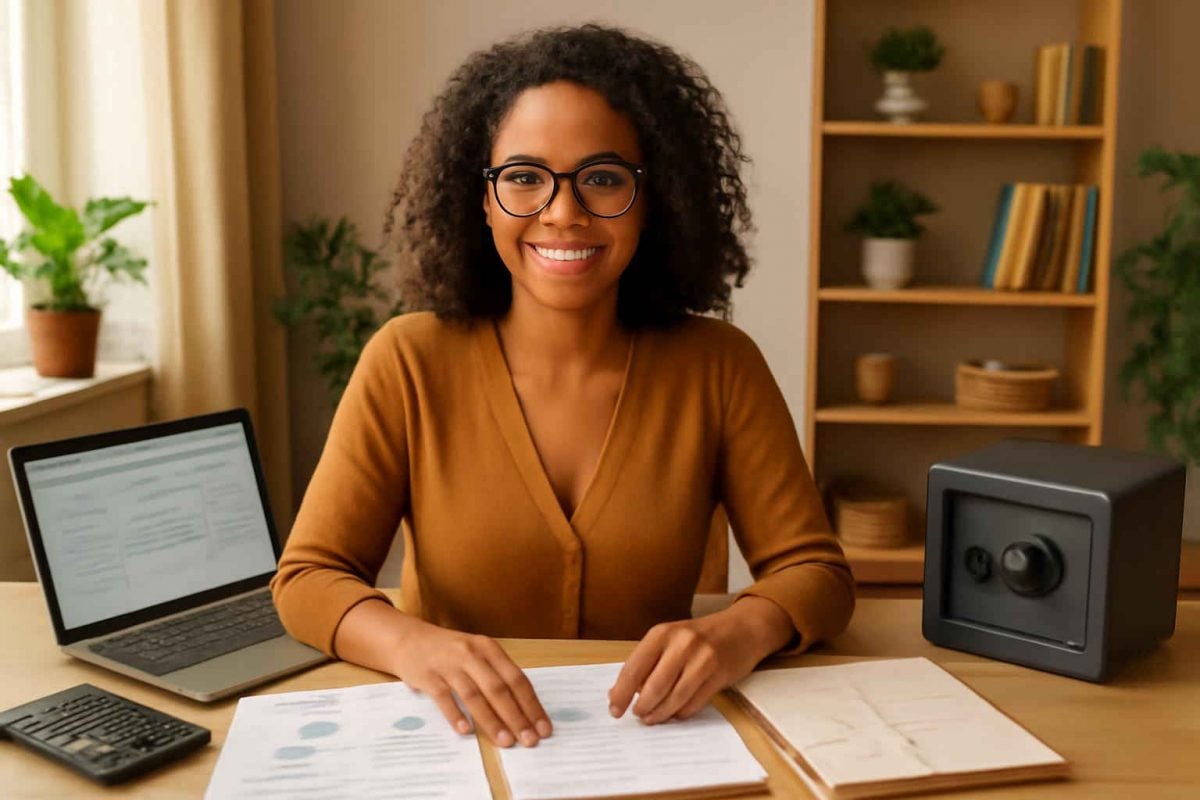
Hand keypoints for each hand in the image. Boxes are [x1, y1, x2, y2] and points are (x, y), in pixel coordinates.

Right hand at [390, 619, 552, 747]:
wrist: (408, 639)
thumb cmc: (449, 651)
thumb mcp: (477, 653)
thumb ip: (497, 674)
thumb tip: (524, 709)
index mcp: (489, 648)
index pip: (516, 679)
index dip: (532, 704)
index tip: (543, 727)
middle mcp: (471, 654)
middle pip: (498, 688)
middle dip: (517, 716)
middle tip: (529, 740)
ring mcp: (448, 664)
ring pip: (474, 695)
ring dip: (491, 721)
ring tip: (505, 741)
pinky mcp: (428, 676)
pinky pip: (444, 698)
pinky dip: (456, 714)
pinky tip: (466, 731)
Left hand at [607, 596, 793, 724]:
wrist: (741, 629)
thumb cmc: (698, 637)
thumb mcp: (669, 639)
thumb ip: (646, 662)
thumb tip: (620, 692)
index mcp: (662, 633)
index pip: (634, 668)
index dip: (621, 693)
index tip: (614, 709)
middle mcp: (682, 644)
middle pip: (654, 687)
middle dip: (642, 707)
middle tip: (638, 715)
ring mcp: (703, 659)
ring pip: (674, 698)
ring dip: (660, 714)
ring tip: (652, 718)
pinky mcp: (719, 675)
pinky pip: (693, 703)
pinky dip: (680, 713)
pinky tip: (674, 713)